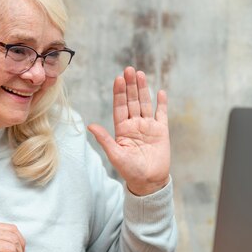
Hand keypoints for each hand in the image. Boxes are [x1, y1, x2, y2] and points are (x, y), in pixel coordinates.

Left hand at [88, 66, 169, 195]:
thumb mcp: (115, 154)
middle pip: (132, 101)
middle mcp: (134, 124)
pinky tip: (160, 92)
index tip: (118, 79)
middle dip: (130, 85)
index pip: (120, 106)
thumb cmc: (130, 170)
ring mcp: (148, 126)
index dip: (119, 93)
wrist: (149, 181)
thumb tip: (90, 125)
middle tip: (129, 69)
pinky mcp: (161, 131)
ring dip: (143, 89)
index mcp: (122, 129)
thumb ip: (105, 139)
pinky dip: (161, 103)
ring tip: (140, 74)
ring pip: (145, 103)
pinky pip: (161, 114)